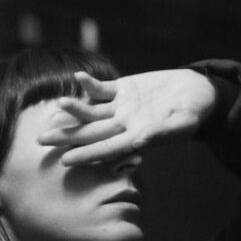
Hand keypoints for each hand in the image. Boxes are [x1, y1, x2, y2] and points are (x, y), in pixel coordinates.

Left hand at [38, 69, 216, 165]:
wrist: (199, 91)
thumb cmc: (196, 112)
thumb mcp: (184, 123)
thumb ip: (161, 134)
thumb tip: (138, 142)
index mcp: (137, 136)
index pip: (106, 148)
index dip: (86, 154)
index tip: (66, 160)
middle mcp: (125, 123)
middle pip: (90, 132)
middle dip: (67, 137)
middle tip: (40, 141)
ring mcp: (122, 105)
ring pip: (92, 110)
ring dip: (73, 111)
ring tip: (54, 110)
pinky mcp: (125, 88)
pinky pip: (102, 89)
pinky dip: (90, 85)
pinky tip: (77, 80)